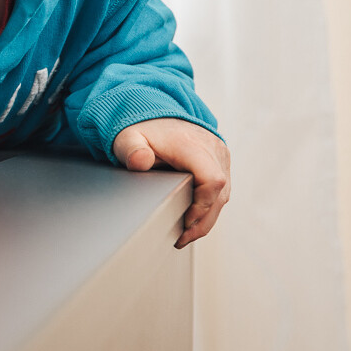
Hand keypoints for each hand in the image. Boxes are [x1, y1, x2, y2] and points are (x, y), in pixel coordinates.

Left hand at [112, 118, 230, 248]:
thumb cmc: (141, 127)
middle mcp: (212, 148)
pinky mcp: (221, 160)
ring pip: (223, 195)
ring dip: (206, 217)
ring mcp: (220, 154)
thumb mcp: (127, 138)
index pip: (212, 180)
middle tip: (181, 238)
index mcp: (192, 145)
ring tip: (185, 234)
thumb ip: (131, 150)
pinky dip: (209, 206)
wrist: (155, 112)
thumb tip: (140, 162)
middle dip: (202, 221)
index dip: (202, 206)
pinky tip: (193, 219)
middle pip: (220, 194)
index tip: (184, 221)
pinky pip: (221, 189)